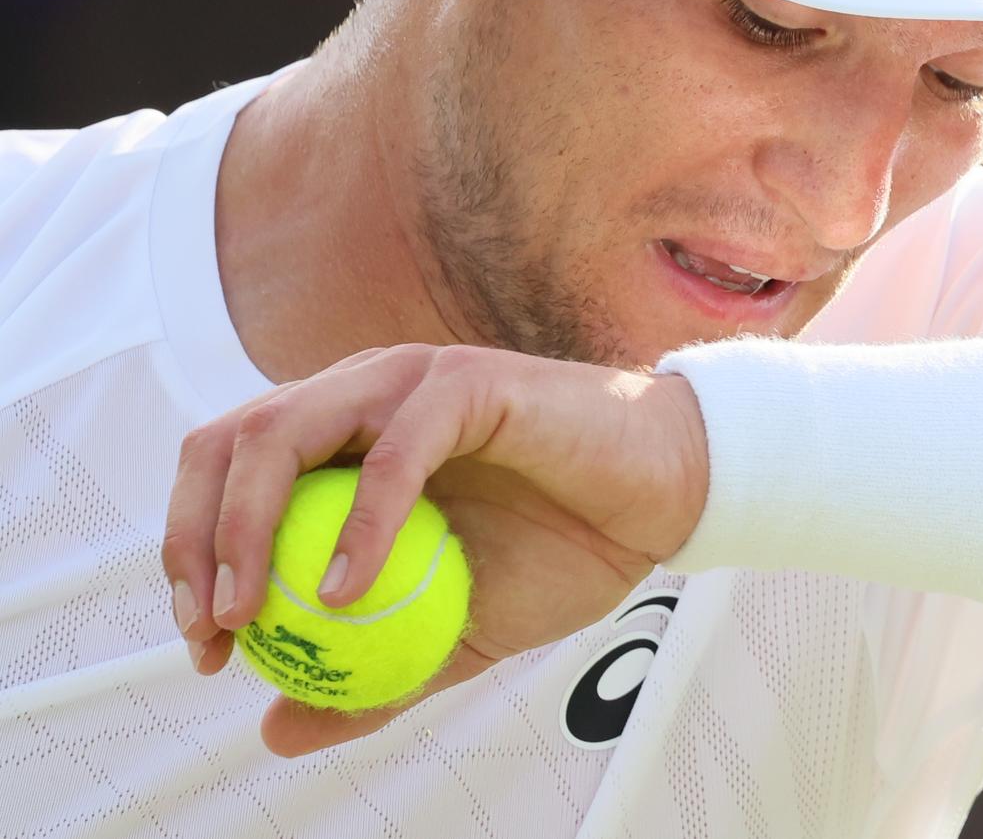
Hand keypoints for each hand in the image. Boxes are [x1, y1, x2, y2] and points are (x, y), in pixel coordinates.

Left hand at [162, 343, 708, 756]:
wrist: (665, 504)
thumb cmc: (566, 549)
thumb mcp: (451, 633)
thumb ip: (370, 673)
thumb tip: (276, 730)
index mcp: (348, 437)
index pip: (227, 471)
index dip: (189, 554)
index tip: (208, 649)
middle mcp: (364, 394)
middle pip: (232, 441)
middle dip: (194, 538)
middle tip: (215, 630)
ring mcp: (413, 380)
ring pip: (285, 429)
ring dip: (248, 524)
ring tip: (256, 611)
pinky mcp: (470, 382)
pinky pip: (393, 448)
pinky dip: (359, 523)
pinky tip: (349, 589)